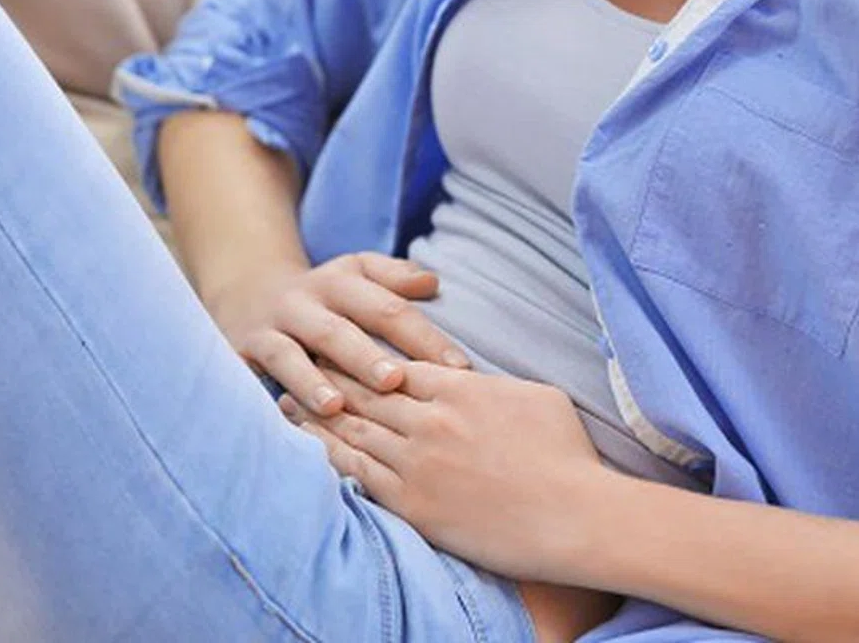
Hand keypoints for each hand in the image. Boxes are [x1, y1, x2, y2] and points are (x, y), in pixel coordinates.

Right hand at [206, 251, 469, 419]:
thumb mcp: (357, 273)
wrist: (247, 289)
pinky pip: (261, 377)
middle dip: (367, 357)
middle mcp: (306, 302)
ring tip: (337, 405)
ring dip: (314, 381)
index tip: (457, 367)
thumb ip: (394, 277)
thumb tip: (432, 282)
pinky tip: (296, 419)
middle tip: (395, 381)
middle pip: (340, 330)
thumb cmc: (324, 294)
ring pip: (293, 355)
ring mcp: (273, 328)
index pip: (389, 308)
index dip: (422, 337)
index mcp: (344, 281)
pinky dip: (279, 395)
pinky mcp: (245, 351)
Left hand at [281, 361, 615, 583]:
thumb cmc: (567, 455)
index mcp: (458, 388)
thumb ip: (491, 384)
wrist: (573, 514)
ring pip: (352, 429)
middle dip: (326, 373)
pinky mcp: (413, 504)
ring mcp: (417, 463)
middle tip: (295, 361)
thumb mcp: (535, 397)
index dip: (362, 353)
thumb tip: (472, 378)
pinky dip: (327, 456)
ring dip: (314, 413)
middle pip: (363, 390)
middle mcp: (429, 419)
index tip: (336, 344)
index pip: (395, 363)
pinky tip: (308, 447)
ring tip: (285, 399)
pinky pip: (357, 474)